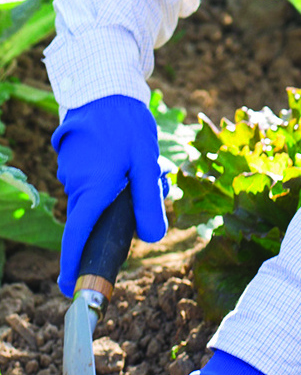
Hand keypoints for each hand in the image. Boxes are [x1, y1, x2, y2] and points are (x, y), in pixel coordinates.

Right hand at [52, 95, 167, 295]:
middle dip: (125, 211)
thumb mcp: (145, 164)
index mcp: (91, 191)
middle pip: (99, 216)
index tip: (71, 287)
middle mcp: (76, 186)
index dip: (74, 264)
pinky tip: (134, 154)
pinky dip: (116, 176)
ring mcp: (73, 173)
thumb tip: (152, 238)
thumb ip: (149, 202)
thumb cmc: (125, 124)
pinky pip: (96, 180)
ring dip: (124, 188)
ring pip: (101, 196)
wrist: (103, 86)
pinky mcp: (76, 161)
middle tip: (154, 182)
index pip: (78, 238)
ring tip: (149, 162)